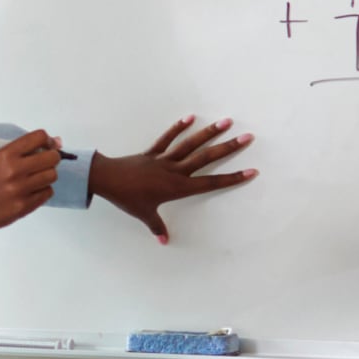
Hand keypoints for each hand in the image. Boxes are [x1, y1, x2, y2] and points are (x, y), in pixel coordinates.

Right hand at [0, 129, 58, 242]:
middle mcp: (14, 170)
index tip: (47, 145)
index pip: (38, 137)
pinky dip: (42, 191)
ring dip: (46, 176)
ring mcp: (20, 189)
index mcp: (5, 154)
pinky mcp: (24, 206)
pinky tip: (30, 191)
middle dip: (51, 158)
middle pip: (52, 158)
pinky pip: (47, 192)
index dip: (47, 141)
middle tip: (44, 163)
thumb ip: (24, 151)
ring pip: (52, 176)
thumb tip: (56, 142)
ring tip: (34, 179)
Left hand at [90, 115, 257, 242]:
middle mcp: (176, 171)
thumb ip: (157, 226)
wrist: (107, 179)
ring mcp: (164, 159)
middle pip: (207, 158)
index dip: (232, 178)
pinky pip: (167, 138)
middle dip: (228, 148)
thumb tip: (164, 241)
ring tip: (226, 122)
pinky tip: (190, 117)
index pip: (211, 183)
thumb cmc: (127, 198)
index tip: (251, 171)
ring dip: (209, 132)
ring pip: (191, 144)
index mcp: (178, 188)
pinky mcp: (152, 152)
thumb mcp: (144, 214)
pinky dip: (178, 128)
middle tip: (248, 138)